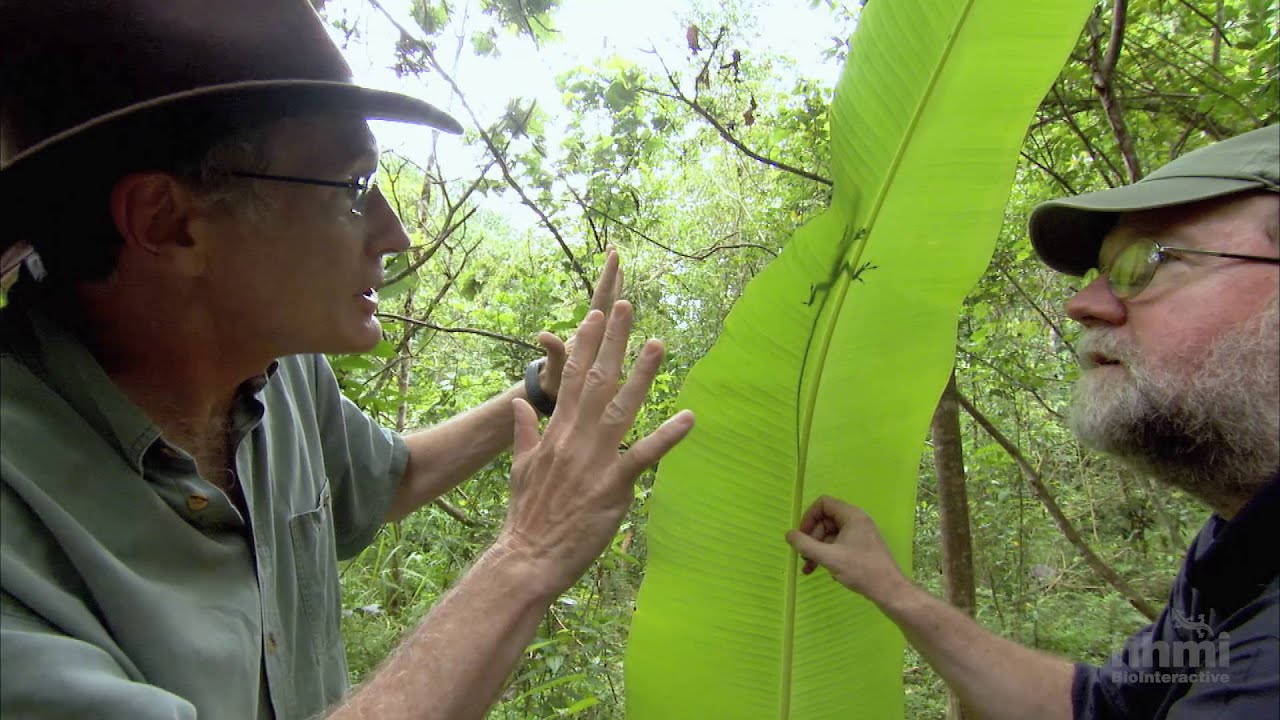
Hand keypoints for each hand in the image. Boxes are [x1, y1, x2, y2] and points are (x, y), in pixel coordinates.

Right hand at [500, 300, 693, 596]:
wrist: (527, 556)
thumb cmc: (526, 516)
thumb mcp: (519, 468)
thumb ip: (525, 434)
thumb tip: (521, 406)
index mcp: (557, 433)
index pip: (572, 379)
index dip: (587, 346)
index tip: (598, 318)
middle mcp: (576, 439)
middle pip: (597, 381)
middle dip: (614, 343)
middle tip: (628, 308)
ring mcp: (595, 460)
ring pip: (622, 408)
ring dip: (643, 375)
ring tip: (659, 344)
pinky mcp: (612, 486)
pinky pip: (644, 456)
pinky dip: (667, 436)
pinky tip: (688, 418)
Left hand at [536, 248, 622, 398]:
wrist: (546, 402)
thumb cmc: (551, 389)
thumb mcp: (555, 373)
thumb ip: (553, 354)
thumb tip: (544, 333)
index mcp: (585, 335)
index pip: (599, 301)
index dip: (608, 280)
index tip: (614, 256)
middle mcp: (590, 334)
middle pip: (603, 300)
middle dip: (610, 276)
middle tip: (614, 249)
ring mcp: (593, 341)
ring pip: (607, 312)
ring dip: (613, 290)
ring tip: (621, 267)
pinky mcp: (597, 351)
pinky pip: (610, 329)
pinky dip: (616, 315)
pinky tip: (623, 308)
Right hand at [785, 496, 909, 605]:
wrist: (889, 590)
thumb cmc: (861, 570)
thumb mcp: (829, 557)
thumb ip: (805, 545)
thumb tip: (788, 534)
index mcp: (851, 515)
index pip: (823, 503)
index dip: (808, 517)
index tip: (801, 536)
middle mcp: (856, 520)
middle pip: (825, 520)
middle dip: (812, 538)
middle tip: (804, 556)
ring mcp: (859, 534)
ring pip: (830, 535)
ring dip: (817, 549)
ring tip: (809, 568)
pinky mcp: (861, 548)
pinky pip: (838, 545)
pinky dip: (828, 555)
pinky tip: (823, 571)